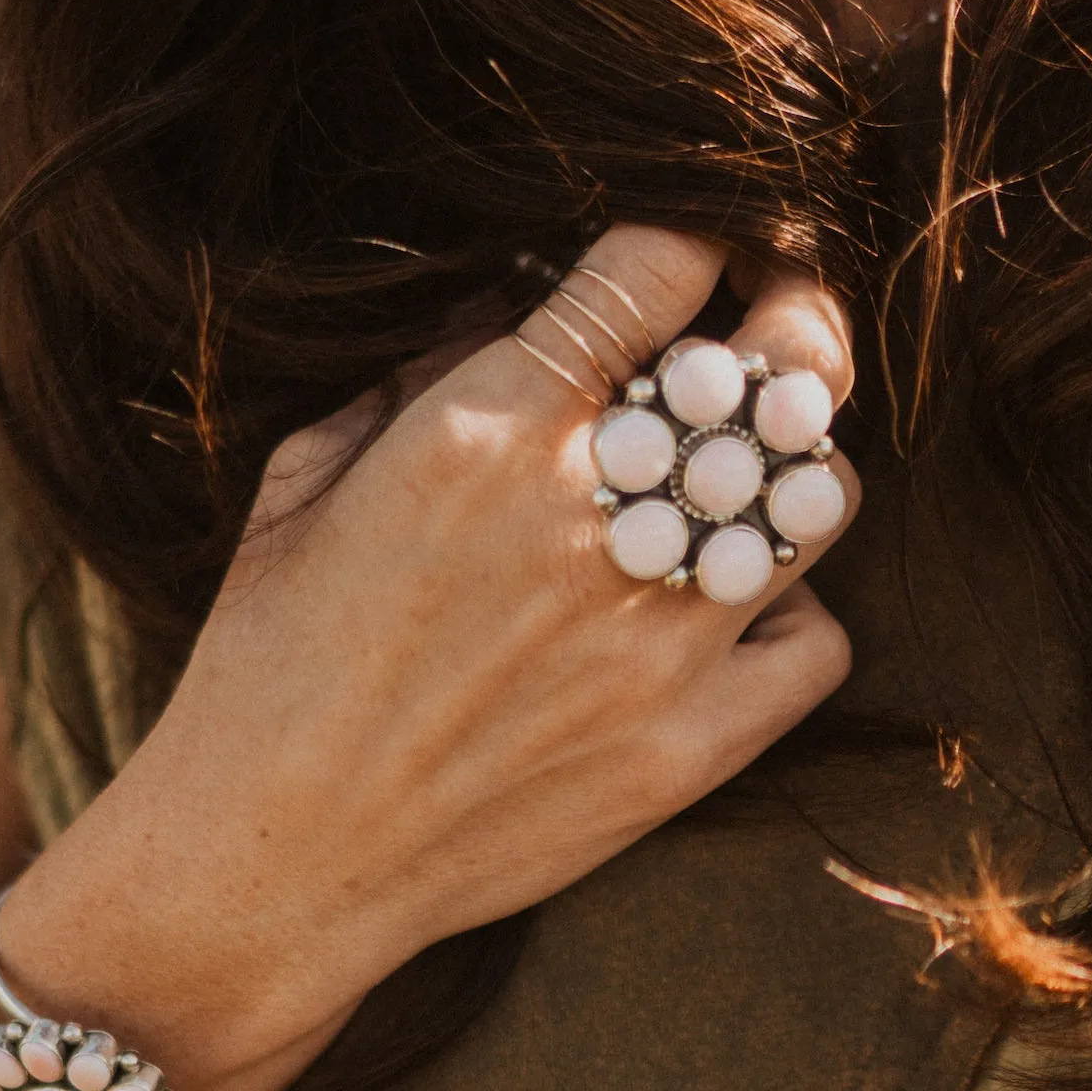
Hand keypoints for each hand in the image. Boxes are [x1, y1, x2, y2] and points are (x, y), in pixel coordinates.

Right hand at [1, 225, 862, 1090]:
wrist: (269, 864)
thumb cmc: (267, 662)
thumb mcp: (307, 474)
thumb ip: (426, 366)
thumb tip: (524, 293)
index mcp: (487, 429)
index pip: (667, 258)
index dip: (709, 226)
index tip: (713, 245)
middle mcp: (590, 520)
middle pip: (786, 364)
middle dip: (799, 316)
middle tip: (781, 325)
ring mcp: (657, 641)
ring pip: (824, 494)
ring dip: (789, 472)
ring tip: (739, 486)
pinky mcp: (691, 749)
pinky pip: (819, 642)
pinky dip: (789, 619)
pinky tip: (725, 618)